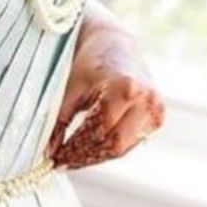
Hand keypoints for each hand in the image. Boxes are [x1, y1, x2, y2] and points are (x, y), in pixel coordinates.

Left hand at [46, 17, 166, 170]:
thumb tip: (48, 153)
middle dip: (86, 157)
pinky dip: (109, 148)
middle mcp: (146, 100)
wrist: (113, 43)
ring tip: (72, 158)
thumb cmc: (88, 62)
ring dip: (97, 156)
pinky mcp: (157, 116)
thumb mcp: (70, 88)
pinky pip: (131, 141)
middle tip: (62, 163)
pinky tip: (89, 150)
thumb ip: (59, 120)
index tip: (56, 159)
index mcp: (126, 88)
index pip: (99, 131)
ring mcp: (156, 109)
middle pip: (114, 144)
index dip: (76, 149)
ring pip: (123, 147)